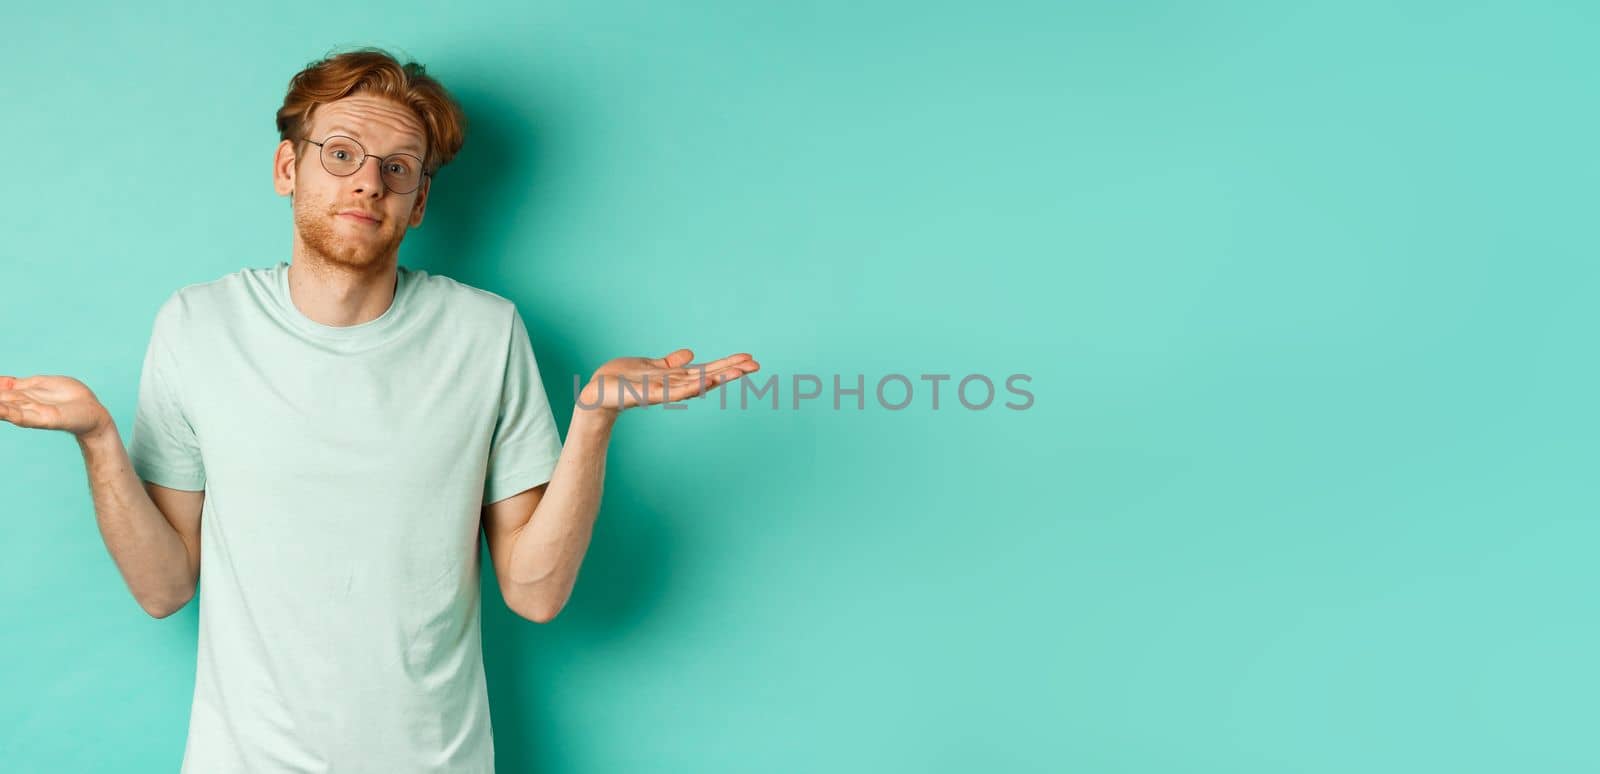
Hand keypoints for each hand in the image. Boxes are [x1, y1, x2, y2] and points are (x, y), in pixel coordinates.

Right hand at [0, 375, 113, 437]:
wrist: (92, 412)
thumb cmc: (67, 397)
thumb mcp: (37, 384)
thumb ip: (15, 385)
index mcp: (18, 396)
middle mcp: (19, 406)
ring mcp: (30, 413)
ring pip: (3, 409)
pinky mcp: (43, 418)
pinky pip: (22, 415)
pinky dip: (7, 412)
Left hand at [578, 349, 759, 414]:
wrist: (597, 394)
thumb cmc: (622, 380)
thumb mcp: (650, 366)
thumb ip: (670, 362)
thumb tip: (691, 353)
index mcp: (675, 377)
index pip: (707, 369)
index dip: (727, 364)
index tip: (749, 358)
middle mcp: (674, 385)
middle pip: (709, 376)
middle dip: (732, 371)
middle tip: (757, 365)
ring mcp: (664, 391)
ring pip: (696, 384)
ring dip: (718, 378)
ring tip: (739, 371)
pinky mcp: (650, 394)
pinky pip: (674, 391)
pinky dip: (691, 387)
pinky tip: (706, 381)